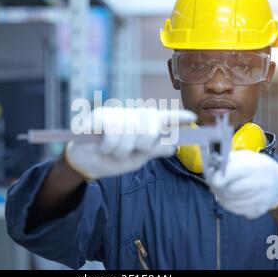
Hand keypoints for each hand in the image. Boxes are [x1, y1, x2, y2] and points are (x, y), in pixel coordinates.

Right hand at [65, 107, 196, 179]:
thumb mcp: (137, 158)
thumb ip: (153, 150)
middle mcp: (132, 116)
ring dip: (121, 151)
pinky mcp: (101, 116)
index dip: (177, 117)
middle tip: (131, 150)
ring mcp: (117, 114)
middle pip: (151, 127)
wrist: (86, 162)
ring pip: (131, 133)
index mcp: (142, 125)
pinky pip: (113, 134)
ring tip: (112, 151)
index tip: (192, 117)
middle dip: (143, 144)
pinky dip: (109, 147)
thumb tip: (172, 146)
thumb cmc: (112, 158)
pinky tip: (102, 147)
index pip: (163, 118)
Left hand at [208, 150, 277, 218]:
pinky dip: (228, 203)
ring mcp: (260, 200)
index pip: (230, 173)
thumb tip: (211, 166)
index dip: (216, 175)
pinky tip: (230, 196)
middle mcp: (260, 184)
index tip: (212, 172)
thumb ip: (228, 160)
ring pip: (229, 201)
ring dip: (220, 195)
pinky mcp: (258, 211)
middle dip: (216, 186)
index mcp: (255, 167)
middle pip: (228, 190)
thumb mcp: (246, 156)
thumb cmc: (258, 167)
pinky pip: (235, 209)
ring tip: (221, 188)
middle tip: (214, 181)